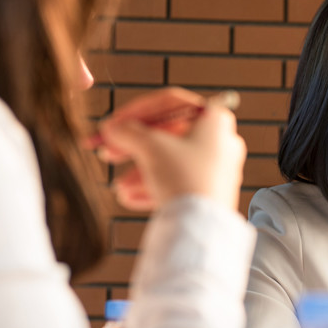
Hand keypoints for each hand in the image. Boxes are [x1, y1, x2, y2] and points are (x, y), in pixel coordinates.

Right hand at [96, 88, 245, 211]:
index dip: (135, 111)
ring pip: (171, 162)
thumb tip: (112, 128)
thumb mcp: (150, 147)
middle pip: (169, 134)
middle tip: (106, 153)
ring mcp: (219, 169)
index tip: (111, 125)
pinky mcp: (213, 193)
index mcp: (215, 119)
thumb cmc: (183, 177)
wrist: (202, 225)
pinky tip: (129, 199)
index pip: (170, 102)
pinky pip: (179, 183)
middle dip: (134, 145)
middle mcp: (222, 142)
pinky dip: (153, 187)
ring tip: (118, 187)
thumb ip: (128, 132)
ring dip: (139, 171)